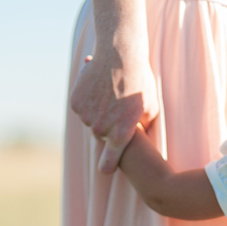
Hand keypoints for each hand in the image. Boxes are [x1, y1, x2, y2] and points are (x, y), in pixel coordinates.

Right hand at [69, 49, 158, 172]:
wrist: (120, 56)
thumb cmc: (140, 82)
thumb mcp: (150, 108)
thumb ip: (143, 127)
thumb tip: (141, 139)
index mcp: (121, 134)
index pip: (110, 161)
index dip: (108, 165)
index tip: (105, 169)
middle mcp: (101, 129)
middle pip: (102, 135)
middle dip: (108, 126)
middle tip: (118, 108)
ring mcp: (86, 116)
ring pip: (90, 120)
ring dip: (98, 112)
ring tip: (110, 94)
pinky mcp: (76, 102)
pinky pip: (81, 107)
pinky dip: (87, 100)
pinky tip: (98, 87)